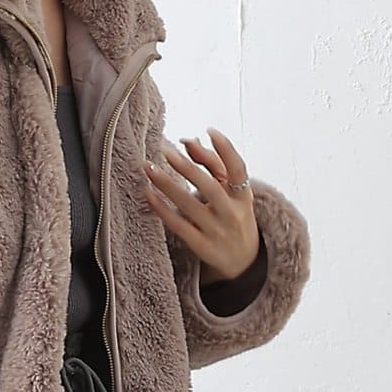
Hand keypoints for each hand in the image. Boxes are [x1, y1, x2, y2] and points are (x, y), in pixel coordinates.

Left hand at [142, 126, 259, 283]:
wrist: (242, 261)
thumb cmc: (232, 216)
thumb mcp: (231, 192)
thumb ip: (213, 165)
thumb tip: (187, 141)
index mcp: (243, 196)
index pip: (238, 169)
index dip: (226, 149)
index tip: (209, 130)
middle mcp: (232, 213)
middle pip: (209, 186)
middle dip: (186, 167)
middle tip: (164, 150)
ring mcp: (216, 231)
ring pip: (189, 204)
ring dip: (166, 184)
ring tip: (148, 167)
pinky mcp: (201, 246)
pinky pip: (178, 225)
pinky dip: (162, 209)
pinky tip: (148, 193)